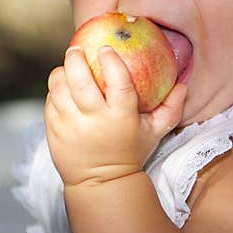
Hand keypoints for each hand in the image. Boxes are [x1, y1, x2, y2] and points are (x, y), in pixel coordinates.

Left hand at [44, 45, 187, 186]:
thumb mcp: (155, 132)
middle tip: (76, 49)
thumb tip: (183, 84)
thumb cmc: (130, 152)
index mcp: (121, 117)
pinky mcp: (54, 132)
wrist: (101, 183)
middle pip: (79, 80)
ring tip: (68, 67)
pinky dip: (55, 90)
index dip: (111, 61)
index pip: (118, 82)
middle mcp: (94, 120)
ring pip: (59, 88)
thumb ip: (171, 109)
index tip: (106, 49)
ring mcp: (71, 126)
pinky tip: (63, 88)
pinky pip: (50, 101)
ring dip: (62, 72)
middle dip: (75, 58)